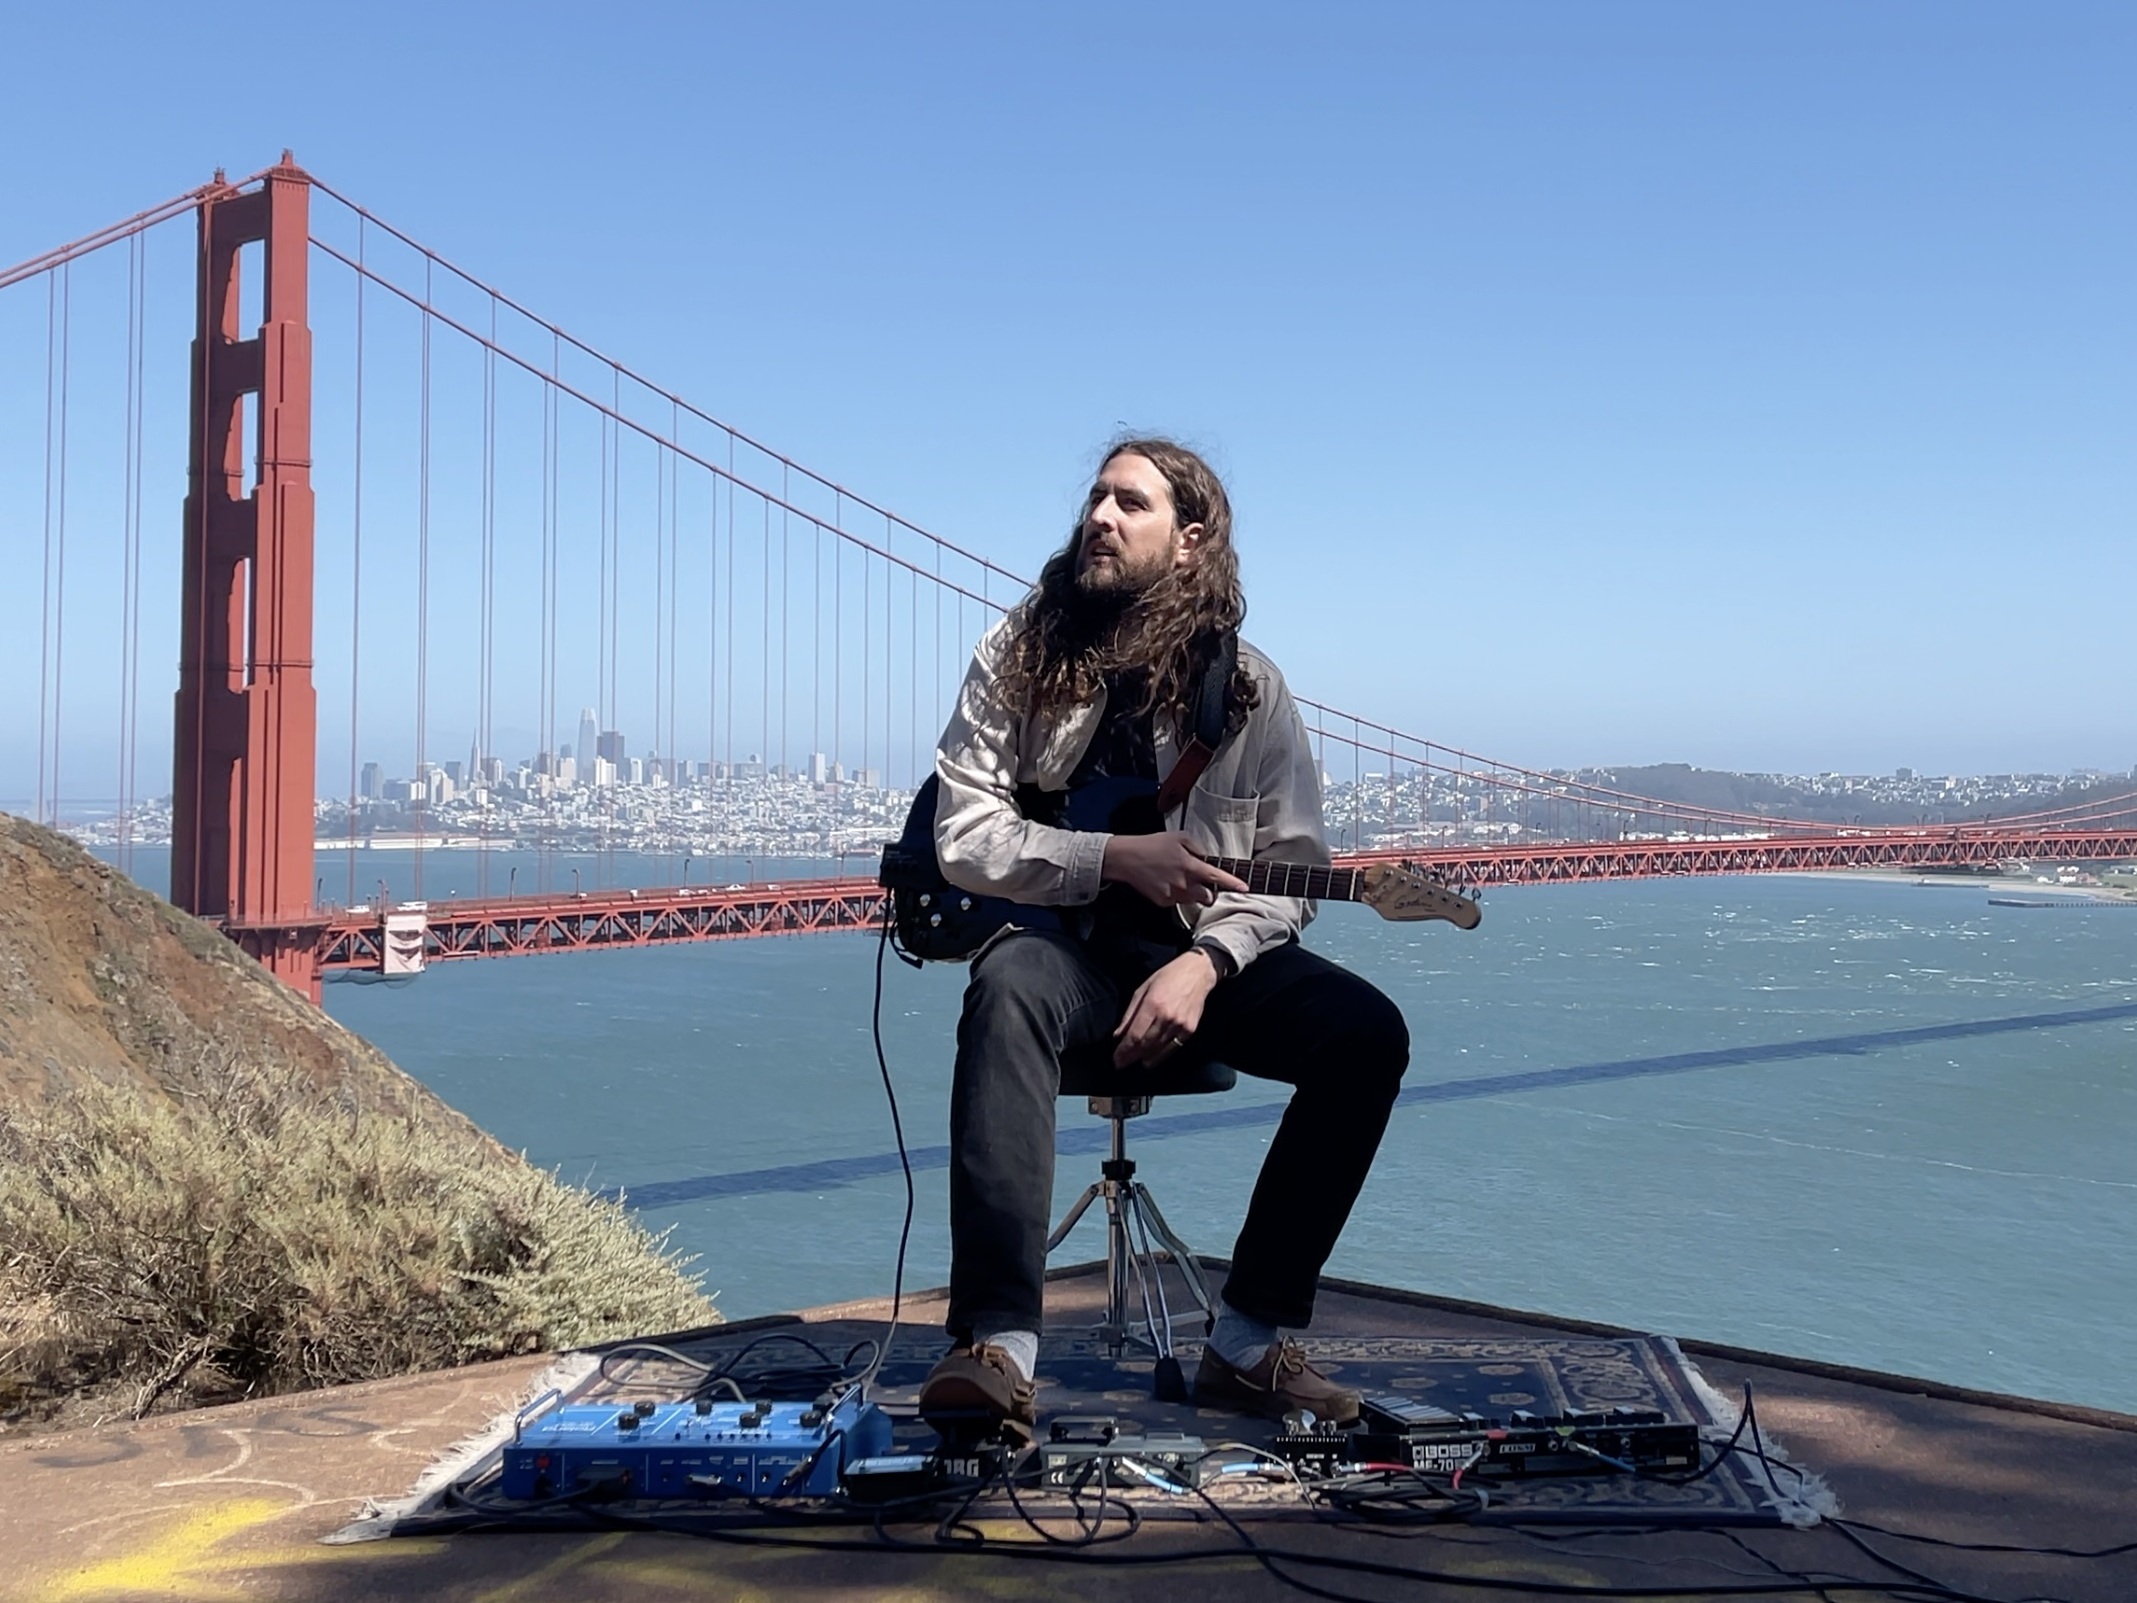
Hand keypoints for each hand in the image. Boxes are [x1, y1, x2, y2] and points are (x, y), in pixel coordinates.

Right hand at [1101, 831, 1247, 907]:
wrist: (1126, 858)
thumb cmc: (1152, 845)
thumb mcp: (1178, 837)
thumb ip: (1197, 847)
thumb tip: (1206, 857)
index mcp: (1189, 865)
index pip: (1217, 878)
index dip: (1233, 883)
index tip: (1245, 888)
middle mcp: (1183, 883)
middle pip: (1208, 897)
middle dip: (1210, 893)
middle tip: (1204, 884)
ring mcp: (1173, 895)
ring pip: (1192, 900)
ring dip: (1193, 893)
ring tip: (1179, 879)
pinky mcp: (1162, 902)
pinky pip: (1177, 901)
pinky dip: (1177, 894)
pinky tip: (1166, 882)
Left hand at [1113, 949, 1222, 1067]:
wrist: (1198, 972)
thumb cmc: (1168, 976)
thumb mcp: (1143, 989)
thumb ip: (1130, 1013)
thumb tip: (1118, 1035)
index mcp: (1153, 1004)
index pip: (1135, 1035)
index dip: (1124, 1050)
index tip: (1116, 1058)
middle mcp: (1167, 1017)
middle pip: (1146, 1045)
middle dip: (1131, 1056)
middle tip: (1120, 1064)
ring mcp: (1180, 1025)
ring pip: (1159, 1049)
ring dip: (1144, 1058)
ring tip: (1133, 1062)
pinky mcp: (1190, 1030)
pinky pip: (1172, 1047)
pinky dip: (1160, 1055)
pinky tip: (1151, 1059)